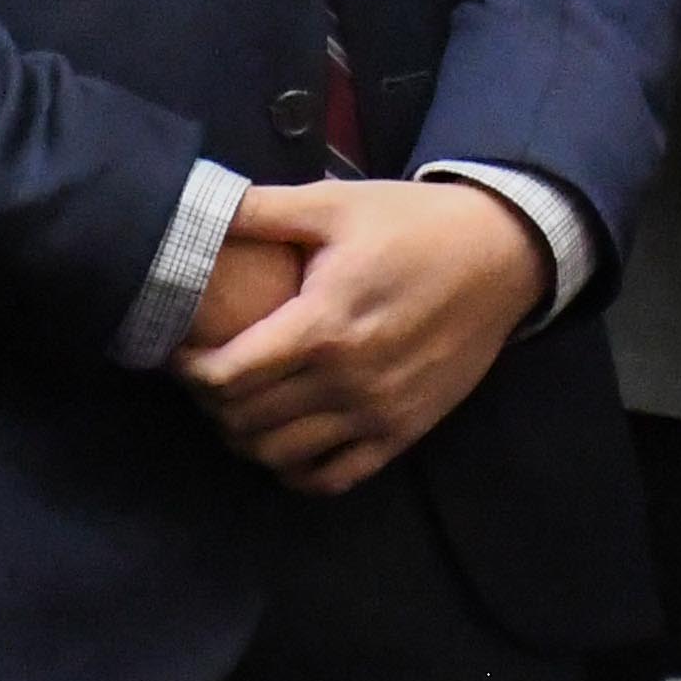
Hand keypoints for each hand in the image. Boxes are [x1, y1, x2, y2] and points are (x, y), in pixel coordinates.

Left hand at [176, 178, 548, 494]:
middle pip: (245, 422)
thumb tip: (198, 208)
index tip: (177, 351)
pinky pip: (333, 477)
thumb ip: (262, 211)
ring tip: (238, 406)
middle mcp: (347, 381)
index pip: (227, 377)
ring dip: (244, 438)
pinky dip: (296, 471)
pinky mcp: (403, 432)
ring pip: (280, 456)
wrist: (503, 254)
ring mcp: (377, 414)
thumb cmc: (414, 225)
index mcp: (323, 325)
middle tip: (205, 374)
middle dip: (209, 403)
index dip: (188, 371)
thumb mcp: (336, 203)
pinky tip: (284, 444)